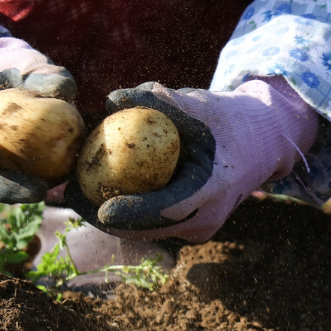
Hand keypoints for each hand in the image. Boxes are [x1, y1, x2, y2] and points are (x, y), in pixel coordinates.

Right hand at [0, 33, 74, 202]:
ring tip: (45, 192)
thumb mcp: (33, 67)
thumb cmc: (21, 77)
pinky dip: (25, 192)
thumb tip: (61, 91)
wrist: (11, 92)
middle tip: (36, 190)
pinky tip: (50, 188)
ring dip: (15, 195)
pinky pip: (4, 190)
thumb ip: (47, 75)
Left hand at [64, 78, 318, 242]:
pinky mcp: (192, 228)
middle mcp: (207, 218)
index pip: (166, 210)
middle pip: (149, 229)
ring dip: (110, 218)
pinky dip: (126, 213)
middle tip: (69, 197)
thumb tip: (110, 98)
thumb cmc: (227, 118)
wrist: (261, 142)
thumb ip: (157, 100)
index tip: (97, 207)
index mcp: (213, 190)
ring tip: (73, 198)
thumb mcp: (197, 103)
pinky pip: (154, 225)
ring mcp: (200, 228)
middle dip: (105, 218)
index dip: (130, 212)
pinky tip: (94, 195)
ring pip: (147, 232)